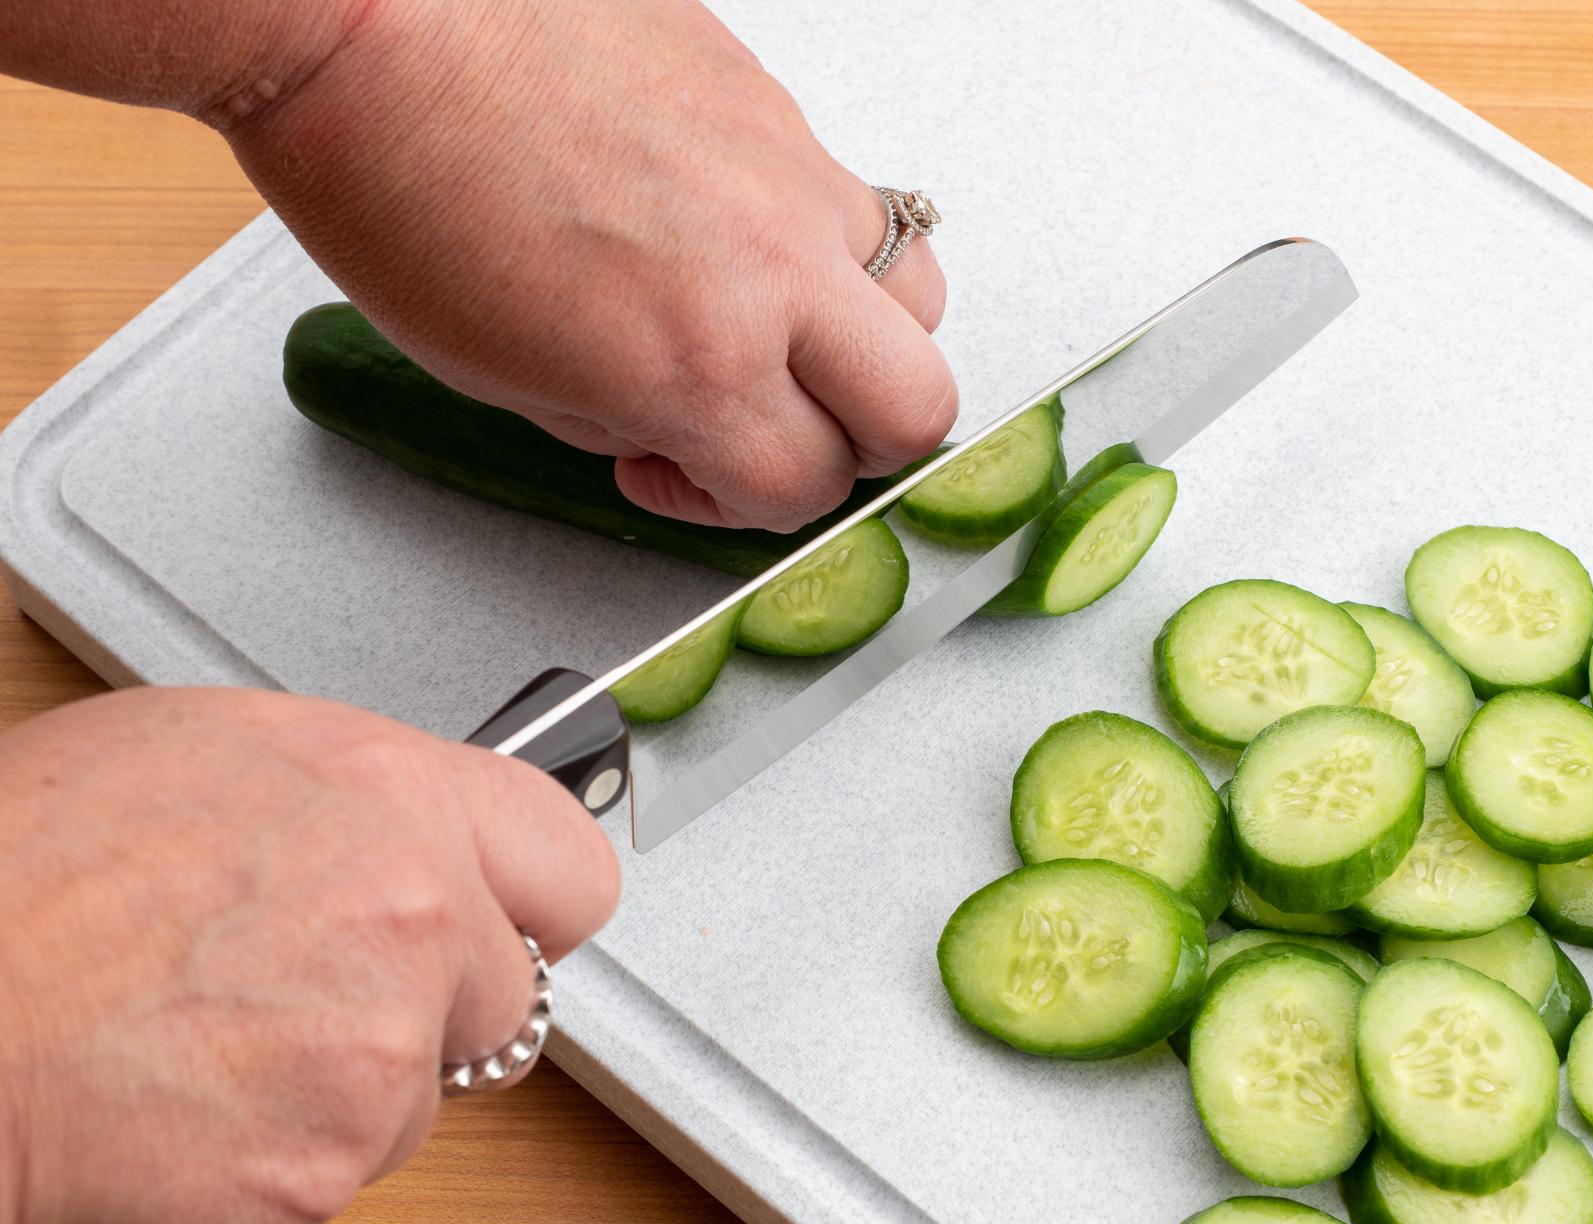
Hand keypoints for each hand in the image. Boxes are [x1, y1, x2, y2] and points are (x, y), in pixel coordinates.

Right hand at [0, 688, 618, 1223]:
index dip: (532, 903)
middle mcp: (412, 917)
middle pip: (507, 1001)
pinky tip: (170, 1111)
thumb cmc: (15, 876)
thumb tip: (399, 835)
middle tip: (306, 999)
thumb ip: (348, 804)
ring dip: (338, 1094)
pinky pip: (330, 1181)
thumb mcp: (200, 755)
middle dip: (430, 1012)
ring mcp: (376, 1054)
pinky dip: (265, 1166)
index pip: (569, 862)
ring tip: (196, 1045)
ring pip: (415, 1103)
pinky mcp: (322, 1171)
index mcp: (391, 797)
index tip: (509, 924)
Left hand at [225, 0, 957, 532]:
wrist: (373, 23)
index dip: (744, 506)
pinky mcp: (776, 102)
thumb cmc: (398, 179)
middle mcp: (770, 269)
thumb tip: (685, 431)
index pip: (805, 486)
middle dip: (858, 445)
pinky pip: (848, 198)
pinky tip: (729, 236)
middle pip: (918, 410)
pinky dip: (812, 241)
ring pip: (919, 294)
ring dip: (864, 336)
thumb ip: (626, 418)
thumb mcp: (499, 374)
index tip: (683, 473)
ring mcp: (789, 173)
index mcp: (694, 361)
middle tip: (782, 428)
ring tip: (777, 327)